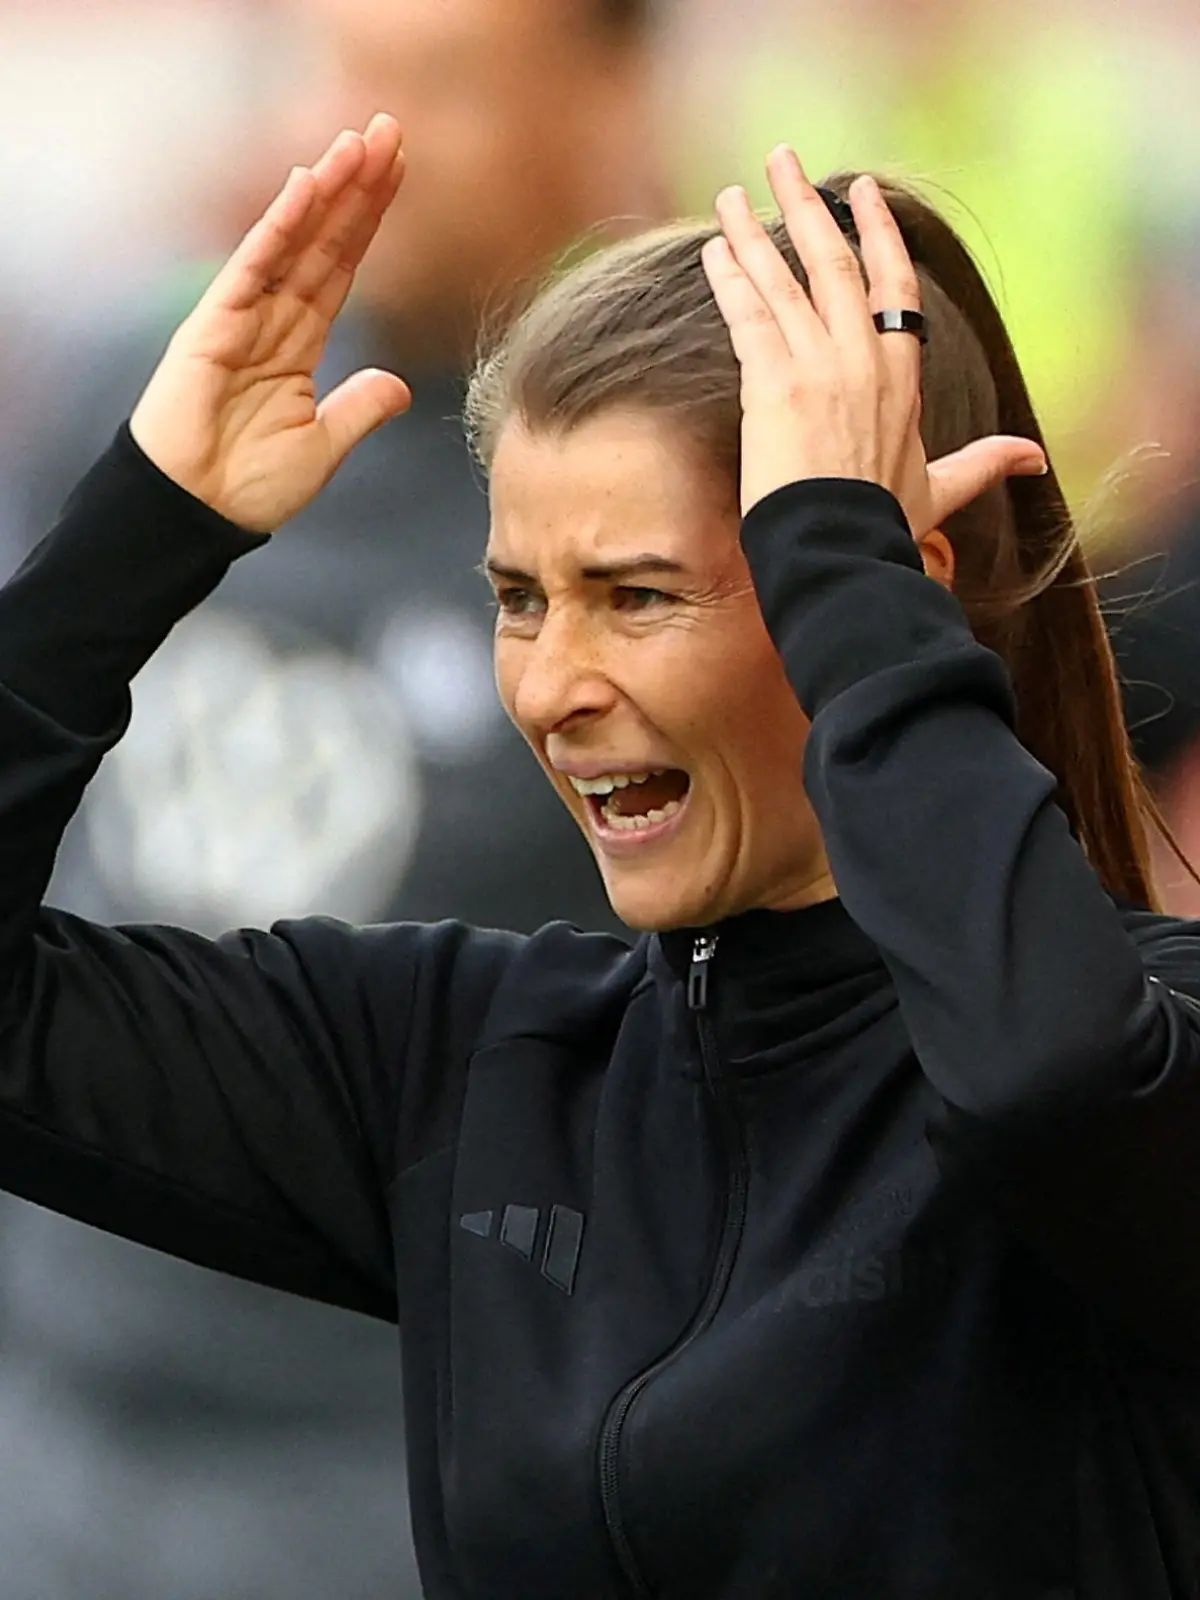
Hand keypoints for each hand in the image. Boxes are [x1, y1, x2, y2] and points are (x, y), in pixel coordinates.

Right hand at [131, 114, 410, 533]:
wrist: (197, 511)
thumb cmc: (249, 487)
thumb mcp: (323, 449)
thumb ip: (359, 411)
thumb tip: (399, 386)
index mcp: (300, 343)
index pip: (342, 267)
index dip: (370, 220)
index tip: (399, 172)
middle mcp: (274, 319)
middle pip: (325, 240)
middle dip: (358, 187)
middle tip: (390, 130)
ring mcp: (243, 316)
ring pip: (294, 240)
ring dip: (327, 190)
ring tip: (360, 142)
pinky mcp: (214, 322)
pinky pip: (254, 263)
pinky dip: (281, 225)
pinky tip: (308, 184)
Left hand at [700, 147, 1045, 528]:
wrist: (843, 552)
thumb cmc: (885, 527)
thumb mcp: (941, 489)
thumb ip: (982, 463)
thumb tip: (1034, 458)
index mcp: (902, 374)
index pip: (894, 283)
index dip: (877, 230)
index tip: (859, 189)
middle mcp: (862, 357)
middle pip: (836, 261)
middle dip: (807, 205)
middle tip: (784, 160)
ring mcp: (818, 366)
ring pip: (784, 280)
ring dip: (755, 232)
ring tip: (734, 194)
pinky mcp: (773, 384)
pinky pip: (749, 315)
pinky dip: (731, 279)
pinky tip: (715, 250)